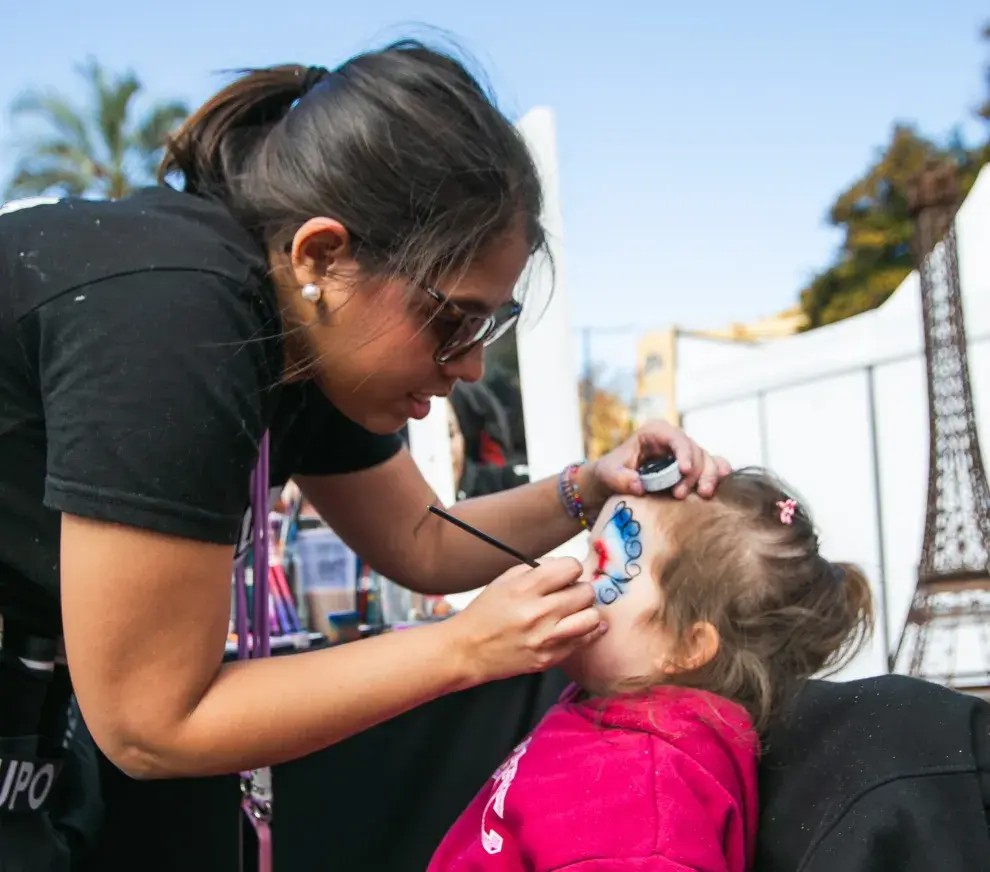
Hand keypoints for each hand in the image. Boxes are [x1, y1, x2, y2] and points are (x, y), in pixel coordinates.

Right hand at [446, 558, 603, 683]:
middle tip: (568, 594)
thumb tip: (566, 566)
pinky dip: (584, 631)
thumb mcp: (504, 581)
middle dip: (579, 589)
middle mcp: (537, 613)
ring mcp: (545, 639)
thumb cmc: (485, 613)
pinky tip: (574, 626)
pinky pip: (584, 640)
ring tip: (573, 612)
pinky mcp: (550, 658)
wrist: (468, 651)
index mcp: (524, 589)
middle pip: (585, 592)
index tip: (565, 574)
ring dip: (585, 611)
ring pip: (592, 618)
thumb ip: (537, 569)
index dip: (571, 568)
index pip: (571, 567)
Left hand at [583, 419, 730, 507]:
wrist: (612, 484)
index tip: (684, 471)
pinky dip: (718, 474)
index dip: (684, 453)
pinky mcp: (693, 468)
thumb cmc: (609, 473)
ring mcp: (685, 453)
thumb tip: (639, 485)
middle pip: (695, 451)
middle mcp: (673, 440)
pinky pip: (713, 466)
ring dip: (709, 477)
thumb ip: (619, 478)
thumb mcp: (607, 474)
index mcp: (655, 432)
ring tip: (703, 495)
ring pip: (708, 460)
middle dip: (694, 473)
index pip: (675, 438)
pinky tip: (720, 484)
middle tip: (680, 495)